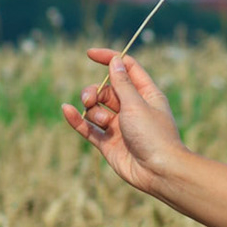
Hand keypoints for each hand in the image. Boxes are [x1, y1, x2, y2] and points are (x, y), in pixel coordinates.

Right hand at [60, 49, 188, 194]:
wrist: (159, 171)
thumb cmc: (154, 135)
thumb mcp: (137, 104)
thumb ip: (122, 83)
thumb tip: (115, 61)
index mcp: (146, 95)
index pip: (127, 69)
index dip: (110, 59)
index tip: (89, 54)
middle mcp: (133, 109)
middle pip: (106, 90)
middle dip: (94, 91)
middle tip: (90, 99)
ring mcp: (120, 127)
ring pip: (96, 109)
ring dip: (92, 111)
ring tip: (102, 122)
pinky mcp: (109, 143)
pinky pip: (88, 128)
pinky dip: (77, 120)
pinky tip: (66, 110)